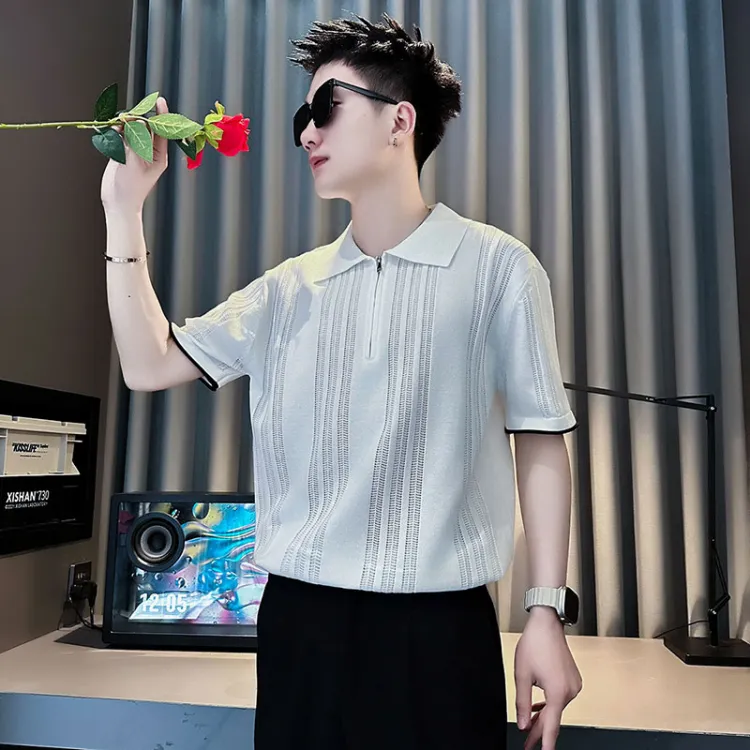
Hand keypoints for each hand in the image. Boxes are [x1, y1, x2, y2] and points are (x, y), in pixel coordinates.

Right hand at [100, 96, 169, 214]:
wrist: (118, 202)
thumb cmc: (131, 187)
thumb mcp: (136, 161)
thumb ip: (138, 140)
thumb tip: (139, 121)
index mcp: (159, 155)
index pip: (162, 131)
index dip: (161, 115)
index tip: (160, 101)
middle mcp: (149, 151)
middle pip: (146, 127)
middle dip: (138, 118)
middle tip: (129, 115)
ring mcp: (136, 151)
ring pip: (133, 129)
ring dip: (126, 124)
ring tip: (119, 125)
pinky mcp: (123, 152)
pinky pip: (122, 135)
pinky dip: (117, 130)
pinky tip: (113, 130)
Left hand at [514, 607, 581, 748]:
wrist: (547, 623)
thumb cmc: (534, 644)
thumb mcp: (522, 675)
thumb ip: (522, 703)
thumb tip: (522, 724)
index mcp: (558, 692)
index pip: (551, 727)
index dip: (546, 744)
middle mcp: (570, 691)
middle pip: (553, 718)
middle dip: (539, 732)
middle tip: (527, 745)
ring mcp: (573, 685)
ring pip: (556, 708)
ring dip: (543, 717)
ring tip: (529, 729)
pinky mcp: (573, 679)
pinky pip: (559, 698)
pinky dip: (549, 704)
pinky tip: (538, 709)